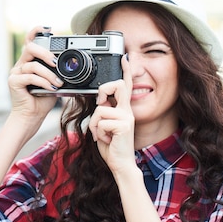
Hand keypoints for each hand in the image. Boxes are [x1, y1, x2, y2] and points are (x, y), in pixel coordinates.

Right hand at [7, 26, 62, 122]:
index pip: (30, 40)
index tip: (49, 29)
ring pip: (33, 65)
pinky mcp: (14, 82)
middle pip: (30, 48)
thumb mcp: (53, 81)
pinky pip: (30, 77)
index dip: (37, 31)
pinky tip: (51, 88)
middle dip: (45, 53)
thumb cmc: (42, 99)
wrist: (32, 116)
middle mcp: (21, 64)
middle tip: (56, 63)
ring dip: (49, 74)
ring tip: (58, 82)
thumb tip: (72, 65)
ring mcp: (16, 72)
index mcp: (30, 61)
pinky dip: (43, 82)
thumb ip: (57, 72)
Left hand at [88, 55, 136, 174]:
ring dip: (95, 125)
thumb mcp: (106, 125)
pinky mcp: (123, 125)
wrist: (121, 164)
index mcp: (124, 109)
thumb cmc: (112, 145)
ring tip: (102, 134)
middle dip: (103, 90)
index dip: (125, 71)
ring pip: (100, 109)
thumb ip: (105, 112)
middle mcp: (127, 111)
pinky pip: (100, 122)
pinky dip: (98, 133)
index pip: (126, 86)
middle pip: (116, 85)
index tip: (125, 57)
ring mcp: (126, 117)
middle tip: (100, 103)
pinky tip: (106, 140)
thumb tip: (99, 103)